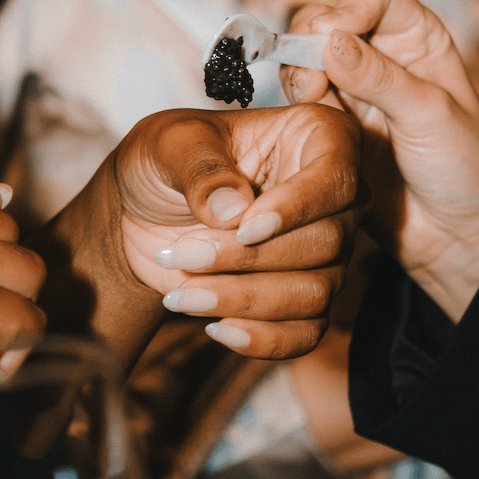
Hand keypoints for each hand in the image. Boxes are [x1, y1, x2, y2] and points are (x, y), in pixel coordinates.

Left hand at [112, 104, 361, 357]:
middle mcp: (333, 198)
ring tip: (182, 295)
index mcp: (316, 138)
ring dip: (243, 300)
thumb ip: (200, 167)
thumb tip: (234, 210)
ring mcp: (326, 253)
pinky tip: (215, 329)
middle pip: (327, 242)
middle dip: (247, 258)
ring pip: (315, 292)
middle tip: (183, 253)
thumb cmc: (163, 162)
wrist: (142, 215)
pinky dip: (262, 339)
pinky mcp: (304, 299)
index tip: (244, 227)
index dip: (297, 207)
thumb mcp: (167, 144)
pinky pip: (306, 333)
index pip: (336, 176)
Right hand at [281, 0, 478, 321]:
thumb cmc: (463, 171)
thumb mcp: (430, 117)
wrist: (454, 237)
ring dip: (298, 75)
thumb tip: (330, 42)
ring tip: (313, 106)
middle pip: (325, 20)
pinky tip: (306, 132)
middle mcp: (381, 56)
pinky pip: (297, 103)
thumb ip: (381, 78)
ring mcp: (352, 92)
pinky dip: (293, 108)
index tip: (334, 44)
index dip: (347, 8)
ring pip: (303, 59)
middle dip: (310, 43)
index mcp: (417, 38)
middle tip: (314, 84)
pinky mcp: (329, 128)